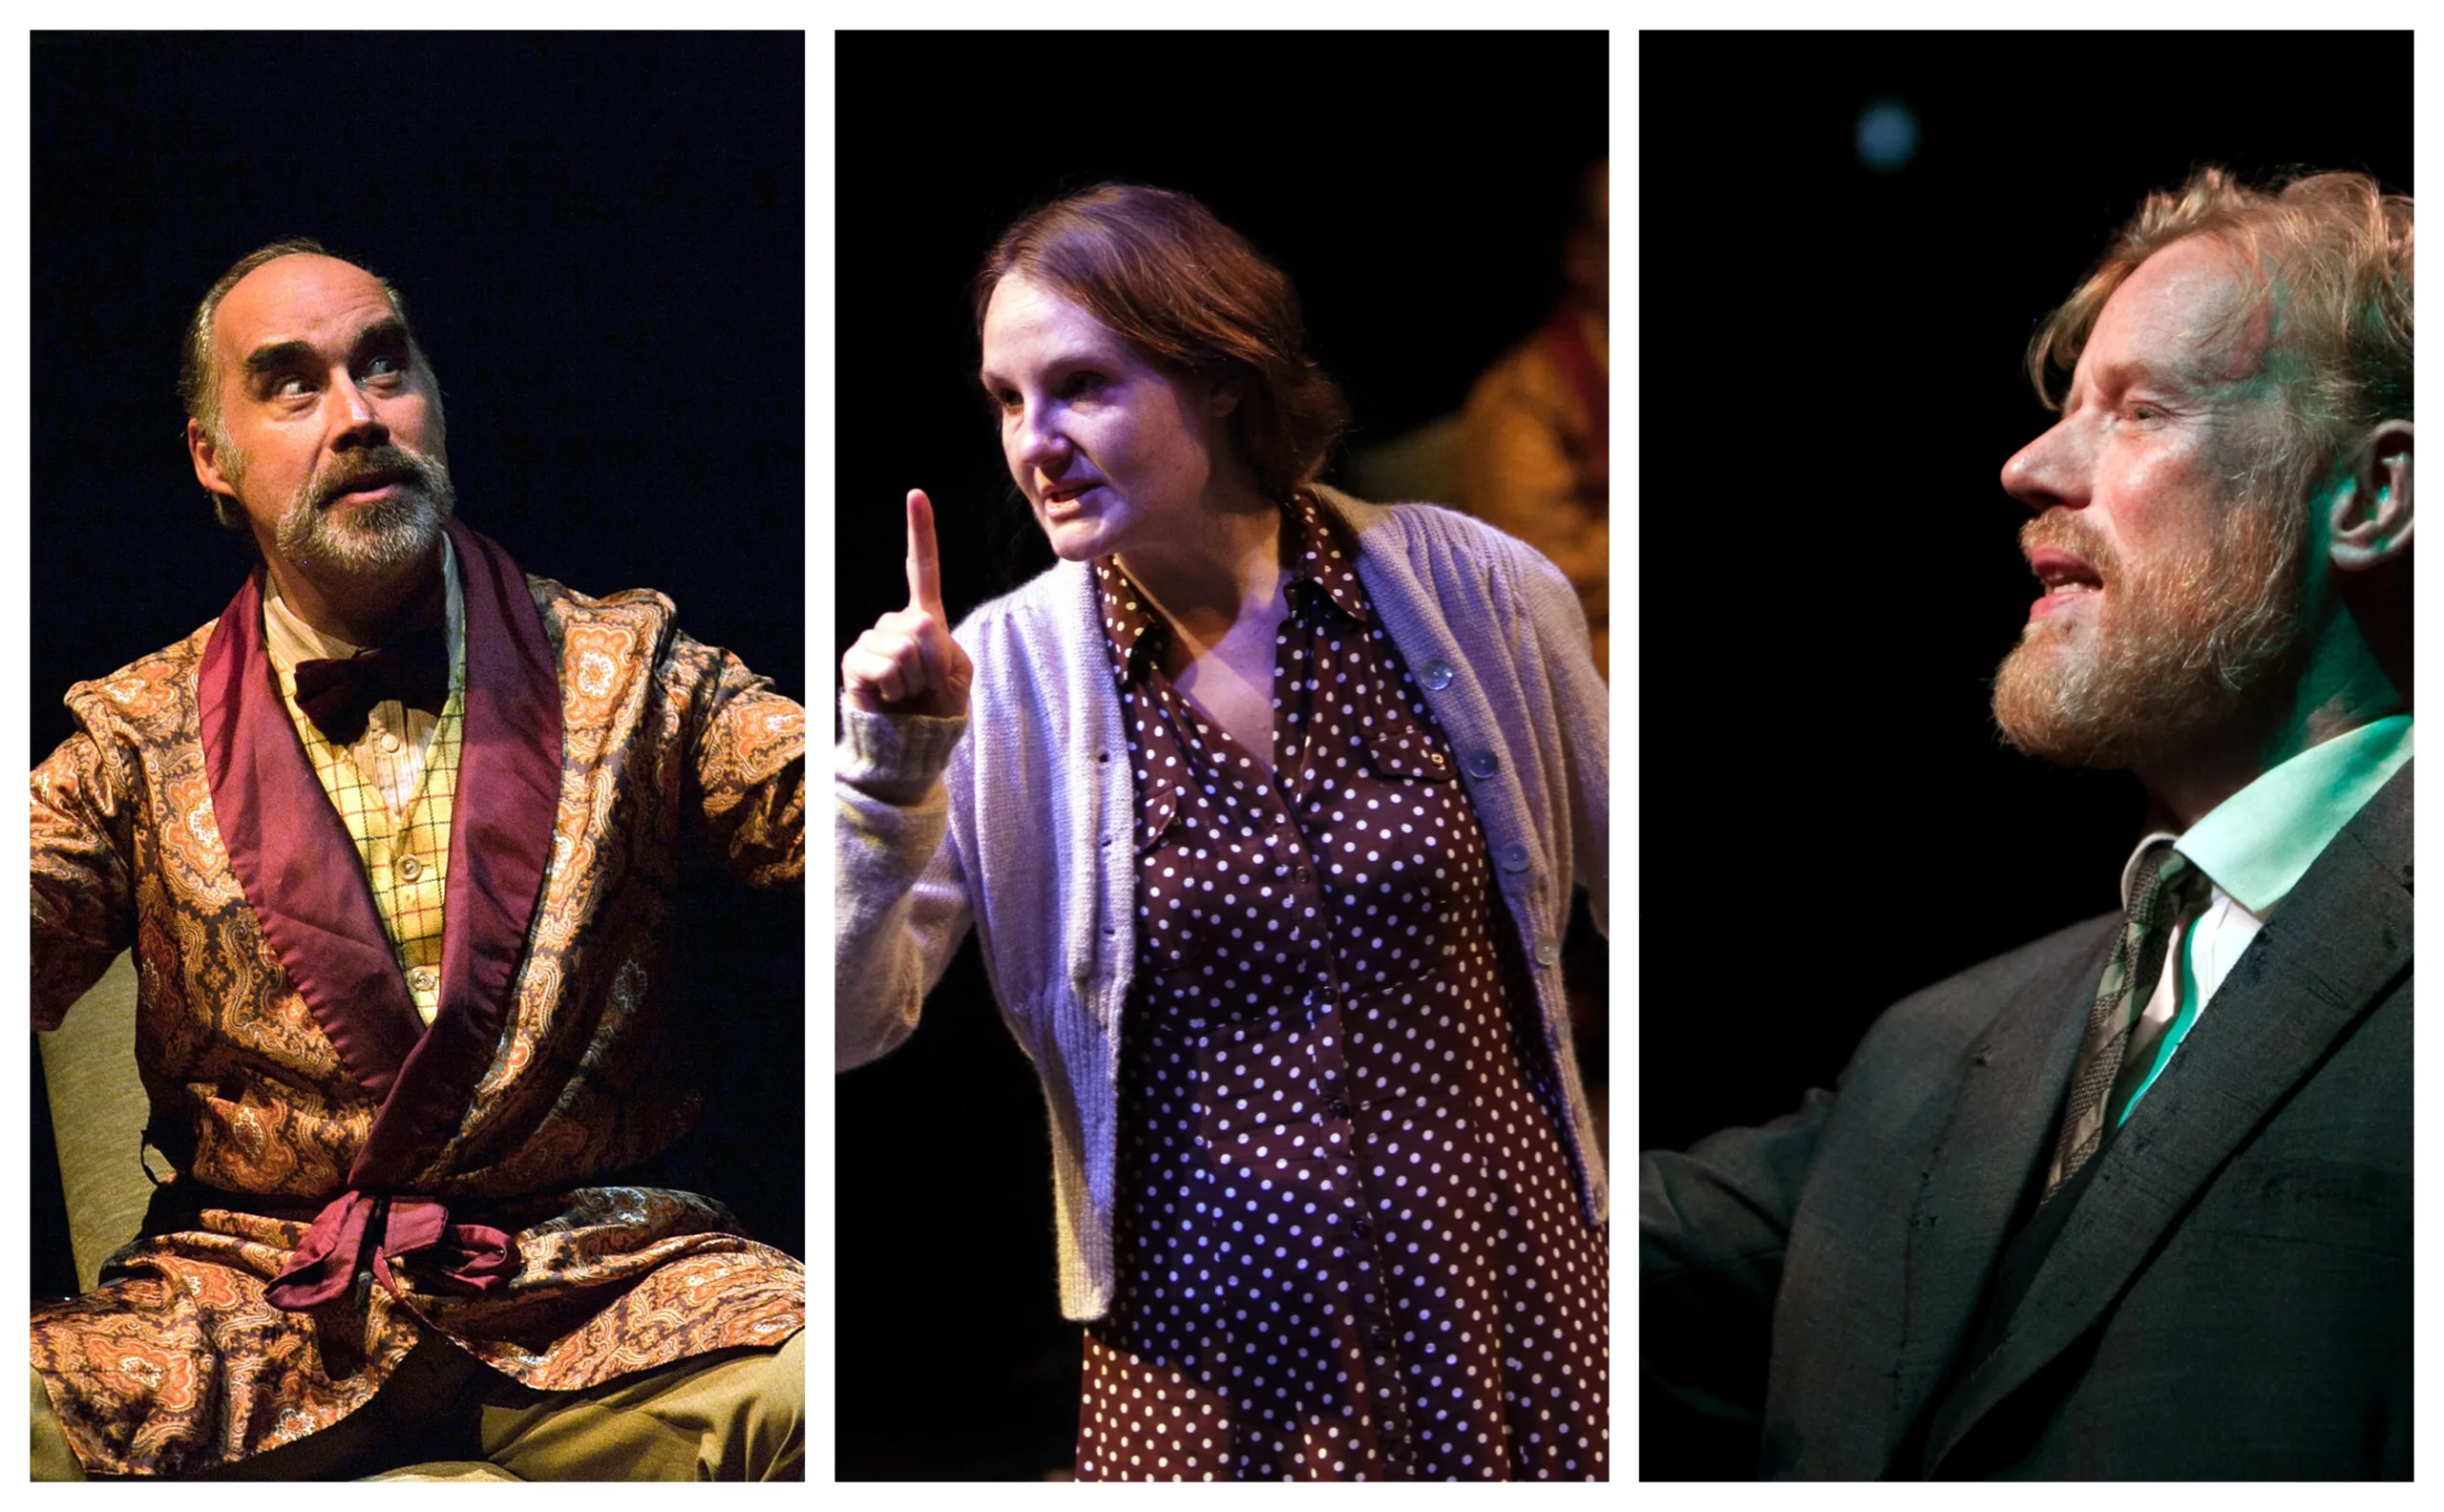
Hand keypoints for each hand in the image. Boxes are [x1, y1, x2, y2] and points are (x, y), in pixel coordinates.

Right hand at [842, 489, 973, 718]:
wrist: (913, 743)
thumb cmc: (937, 708)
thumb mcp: (957, 674)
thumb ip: (944, 644)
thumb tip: (916, 628)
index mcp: (924, 618)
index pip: (922, 568)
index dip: (920, 531)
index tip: (916, 494)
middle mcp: (894, 622)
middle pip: (923, 625)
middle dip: (934, 662)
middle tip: (925, 685)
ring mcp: (871, 640)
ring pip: (905, 647)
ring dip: (915, 678)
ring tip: (908, 694)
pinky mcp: (854, 662)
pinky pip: (886, 665)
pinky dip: (896, 687)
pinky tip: (890, 698)